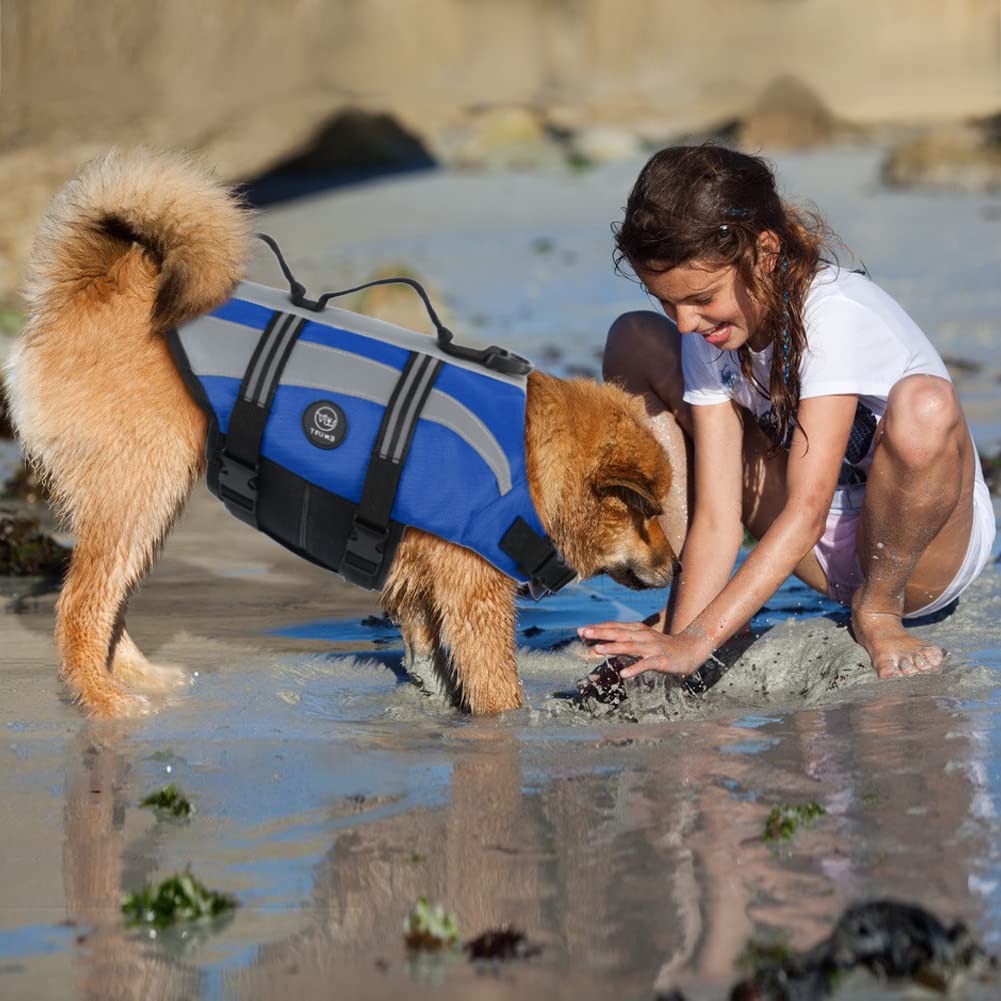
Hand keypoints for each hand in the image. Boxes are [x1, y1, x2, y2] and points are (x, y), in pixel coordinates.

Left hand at [577, 621, 710, 678]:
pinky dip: (635, 668)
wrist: (691, 650)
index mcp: (637, 630)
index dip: (598, 628)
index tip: (580, 631)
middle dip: (600, 633)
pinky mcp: (661, 660)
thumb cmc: (661, 648)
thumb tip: (595, 647)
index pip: (614, 627)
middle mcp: (643, 636)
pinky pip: (646, 664)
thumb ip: (620, 644)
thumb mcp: (639, 643)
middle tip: (583, 633)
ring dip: (613, 647)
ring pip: (630, 647)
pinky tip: (624, 674)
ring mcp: (652, 648)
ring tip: (597, 649)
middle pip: (618, 633)